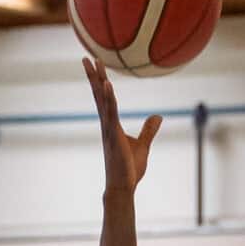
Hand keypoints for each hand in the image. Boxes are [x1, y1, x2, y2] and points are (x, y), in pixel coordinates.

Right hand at [84, 55, 160, 192]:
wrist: (123, 187)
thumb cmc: (129, 169)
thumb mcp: (143, 145)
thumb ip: (149, 130)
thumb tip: (158, 117)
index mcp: (111, 125)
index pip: (104, 99)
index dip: (100, 82)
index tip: (96, 66)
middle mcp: (106, 125)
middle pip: (98, 95)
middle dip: (93, 76)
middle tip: (86, 57)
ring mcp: (108, 129)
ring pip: (102, 100)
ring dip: (97, 80)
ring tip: (93, 63)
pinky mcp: (114, 136)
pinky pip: (111, 113)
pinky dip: (109, 98)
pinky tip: (107, 85)